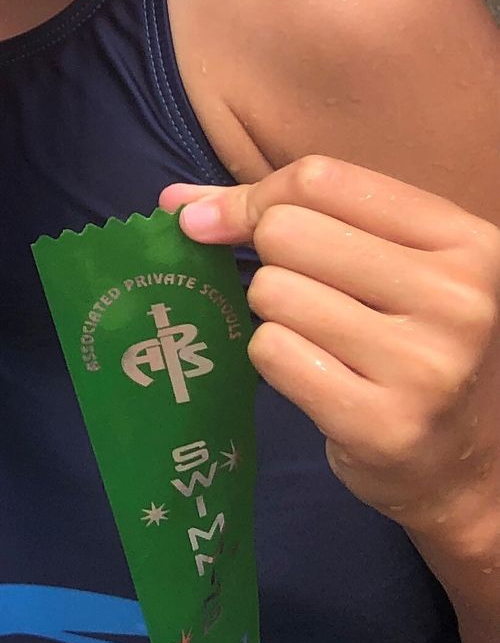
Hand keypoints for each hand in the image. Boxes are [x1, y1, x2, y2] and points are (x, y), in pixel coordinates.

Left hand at [167, 159, 499, 543]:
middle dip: (270, 261)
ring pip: (272, 292)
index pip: (320, 179)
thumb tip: (175, 204)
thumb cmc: (409, 340)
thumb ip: (286, 214)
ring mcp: (425, 366)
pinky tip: (318, 376)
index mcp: (466, 242)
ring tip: (322, 341)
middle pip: (286, 232)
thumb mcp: (384, 262)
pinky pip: (270, 352)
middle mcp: (458, 299)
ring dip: (274, 314)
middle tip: (306, 297)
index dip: (254, 198)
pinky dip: (274, 359)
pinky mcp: (383, 423)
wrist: (463, 463)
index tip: (222, 221)